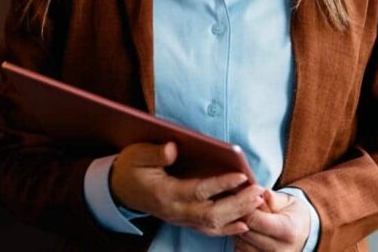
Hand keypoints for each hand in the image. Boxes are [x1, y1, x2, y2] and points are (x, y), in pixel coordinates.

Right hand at [110, 141, 265, 236]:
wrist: (119, 190)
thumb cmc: (131, 168)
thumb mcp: (137, 155)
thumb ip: (155, 153)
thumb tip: (174, 148)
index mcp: (165, 193)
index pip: (198, 191)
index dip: (221, 184)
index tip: (241, 176)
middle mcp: (175, 210)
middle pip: (211, 213)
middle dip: (237, 203)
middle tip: (258, 191)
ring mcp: (180, 218)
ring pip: (212, 224)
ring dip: (237, 214)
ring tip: (258, 201)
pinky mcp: (184, 221)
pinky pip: (207, 230)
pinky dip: (227, 229)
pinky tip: (244, 223)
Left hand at [233, 189, 310, 250]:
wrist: (303, 234)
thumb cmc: (294, 215)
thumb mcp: (288, 201)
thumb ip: (274, 199)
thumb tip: (263, 193)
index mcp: (289, 231)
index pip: (255, 220)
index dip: (246, 208)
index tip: (243, 199)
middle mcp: (280, 250)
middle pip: (246, 233)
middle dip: (240, 218)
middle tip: (242, 208)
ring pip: (241, 243)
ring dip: (238, 230)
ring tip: (247, 219)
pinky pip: (241, 251)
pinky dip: (241, 241)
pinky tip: (248, 231)